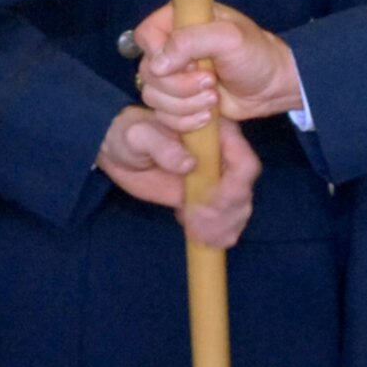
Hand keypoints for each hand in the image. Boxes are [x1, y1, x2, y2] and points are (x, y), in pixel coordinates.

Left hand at [95, 107, 260, 248]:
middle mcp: (223, 152)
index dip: (233, 187)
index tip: (205, 204)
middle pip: (244, 189)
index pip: (243, 159)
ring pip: (240, 207)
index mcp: (213, 131)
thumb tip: (190, 164)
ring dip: (223, 227)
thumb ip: (162, 145)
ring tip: (195, 231)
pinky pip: (230, 220)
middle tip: (194, 222)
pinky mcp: (211, 197)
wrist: (123, 152)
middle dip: (224, 213)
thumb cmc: (131, 134)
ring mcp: (219, 176)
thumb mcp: (139, 135)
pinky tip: (199, 234)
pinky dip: (220, 234)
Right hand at [135, 1, 302, 125]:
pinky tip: (208, 114)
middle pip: (147, 71)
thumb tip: (157, 64)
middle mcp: (172, 47)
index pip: (146, 35)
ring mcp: (174, 76)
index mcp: (180, 20)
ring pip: (152, 96)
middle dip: (179, 85)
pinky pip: (163, 116)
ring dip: (185, 105)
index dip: (158, 54)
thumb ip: (190, 42)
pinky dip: (185, 121)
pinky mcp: (179, 102)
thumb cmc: (255, 54)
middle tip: (211, 82)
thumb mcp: (228, 38)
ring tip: (214, 98)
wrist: (272, 87)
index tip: (188, 64)